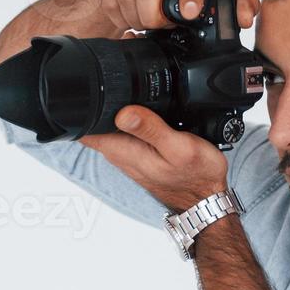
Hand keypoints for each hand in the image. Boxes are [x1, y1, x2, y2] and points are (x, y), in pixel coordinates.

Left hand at [80, 105, 229, 213]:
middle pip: (95, 122)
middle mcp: (119, 153)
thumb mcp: (179, 147)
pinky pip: (125, 131)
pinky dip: (133, 121)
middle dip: (103, 103)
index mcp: (123, 150)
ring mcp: (126, 154)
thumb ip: (150, 128)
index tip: (99, 91)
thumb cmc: (195, 176)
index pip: (85, 129)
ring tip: (145, 106)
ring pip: (110, 125)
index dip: (86, 106)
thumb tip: (123, 112)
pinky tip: (151, 117)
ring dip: (119, 111)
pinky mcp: (137, 154)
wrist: (205, 197)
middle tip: (131, 94)